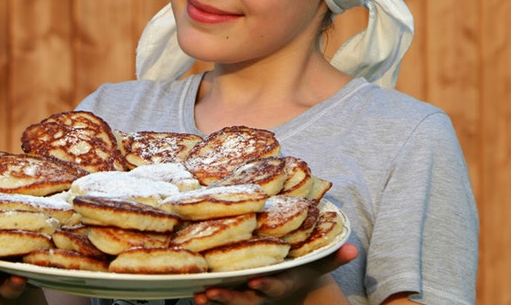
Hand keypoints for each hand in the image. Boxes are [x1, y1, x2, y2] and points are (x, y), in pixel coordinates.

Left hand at [193, 243, 358, 304]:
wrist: (291, 283)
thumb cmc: (302, 268)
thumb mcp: (317, 263)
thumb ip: (333, 257)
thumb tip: (354, 249)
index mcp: (282, 282)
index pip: (274, 286)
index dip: (265, 285)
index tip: (255, 282)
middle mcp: (263, 291)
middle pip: (246, 299)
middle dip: (229, 298)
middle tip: (211, 294)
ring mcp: (249, 294)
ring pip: (231, 300)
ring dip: (215, 300)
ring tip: (198, 297)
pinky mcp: (237, 291)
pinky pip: (222, 298)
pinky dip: (209, 298)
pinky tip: (193, 293)